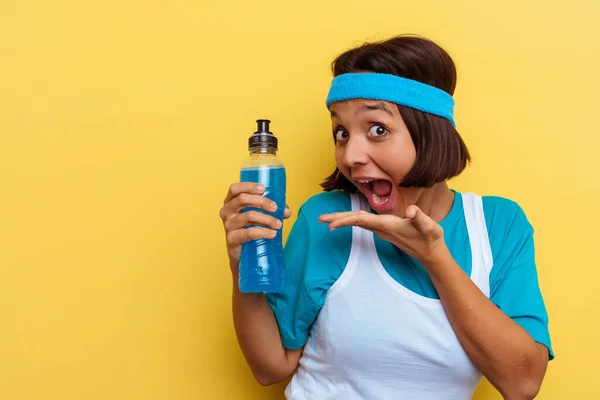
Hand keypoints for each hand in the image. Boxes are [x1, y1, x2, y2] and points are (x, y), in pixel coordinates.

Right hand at [220, 182, 291, 267]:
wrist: (242, 255)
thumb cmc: (249, 229)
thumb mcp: (258, 216)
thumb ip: (272, 210)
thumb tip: (286, 210)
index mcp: (230, 202)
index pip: (235, 189)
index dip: (248, 186)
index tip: (263, 188)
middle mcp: (226, 212)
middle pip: (242, 199)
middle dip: (262, 201)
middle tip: (275, 208)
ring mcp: (228, 225)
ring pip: (249, 215)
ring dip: (267, 219)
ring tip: (278, 224)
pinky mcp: (232, 239)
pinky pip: (249, 232)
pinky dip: (263, 232)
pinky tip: (272, 234)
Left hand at [318, 205, 445, 263]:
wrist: (432, 253)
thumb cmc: (431, 238)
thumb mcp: (429, 227)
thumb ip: (420, 218)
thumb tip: (411, 212)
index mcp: (387, 225)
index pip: (361, 220)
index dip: (345, 220)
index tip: (329, 225)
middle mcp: (381, 228)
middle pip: (355, 221)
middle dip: (337, 219)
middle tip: (319, 219)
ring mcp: (382, 230)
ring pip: (358, 222)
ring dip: (342, 219)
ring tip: (327, 219)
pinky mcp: (385, 230)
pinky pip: (364, 223)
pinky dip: (353, 219)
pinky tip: (347, 218)